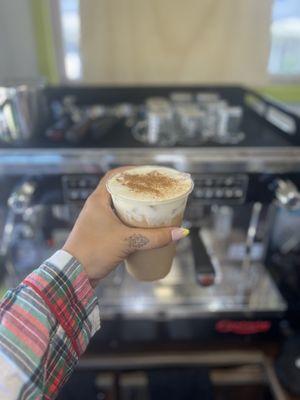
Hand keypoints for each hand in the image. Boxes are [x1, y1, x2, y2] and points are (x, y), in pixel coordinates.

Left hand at [63, 167, 188, 286]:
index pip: (113, 176)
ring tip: (151, 206)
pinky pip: (118, 221)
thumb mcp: (128, 241)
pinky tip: (142, 225)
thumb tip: (180, 232)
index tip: (147, 173)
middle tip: (153, 190)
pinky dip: (130, 220)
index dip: (130, 171)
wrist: (73, 275)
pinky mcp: (100, 234)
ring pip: (118, 206)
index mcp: (98, 200)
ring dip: (133, 205)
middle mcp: (96, 207)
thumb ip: (154, 237)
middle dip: (136, 189)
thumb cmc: (94, 251)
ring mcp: (97, 221)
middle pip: (118, 190)